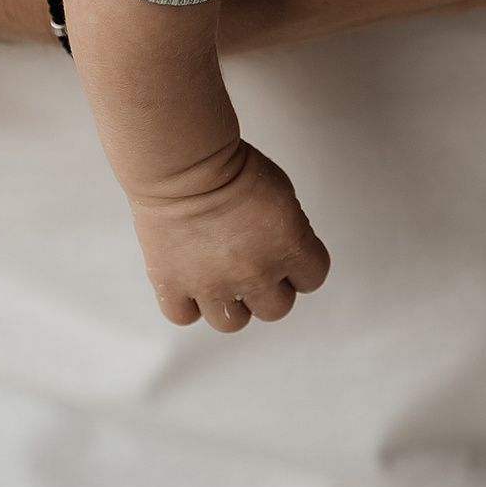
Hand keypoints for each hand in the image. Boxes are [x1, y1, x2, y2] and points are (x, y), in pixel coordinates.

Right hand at [130, 141, 331, 332]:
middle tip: (252, 267)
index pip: (312, 278)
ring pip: (232, 322)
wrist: (182, 164)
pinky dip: (186, 304)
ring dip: (229, 303)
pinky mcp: (173, 285)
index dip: (300, 268)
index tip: (287, 258)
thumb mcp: (280, 190)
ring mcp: (213, 284)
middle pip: (275, 309)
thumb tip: (279, 245)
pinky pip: (184, 316)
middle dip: (267, 289)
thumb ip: (286, 228)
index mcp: (289, 247)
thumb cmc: (228, 164)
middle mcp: (255, 274)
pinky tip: (187, 283)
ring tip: (219, 279)